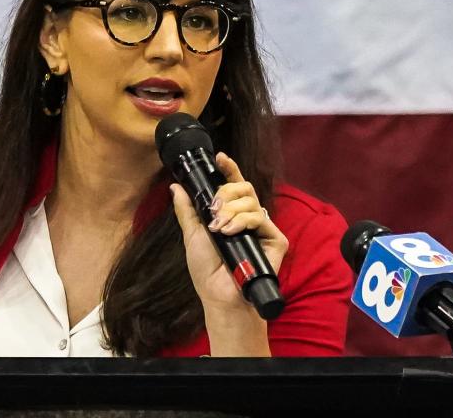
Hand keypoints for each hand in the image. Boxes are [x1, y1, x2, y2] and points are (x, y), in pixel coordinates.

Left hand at [170, 152, 288, 312]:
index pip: (235, 186)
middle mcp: (249, 219)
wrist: (219, 294)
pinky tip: (230, 233)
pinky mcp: (276, 240)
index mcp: (231, 215)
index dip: (230, 169)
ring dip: (230, 211)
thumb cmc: (206, 270)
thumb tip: (176, 187)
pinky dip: (242, 221)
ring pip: (251, 200)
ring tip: (219, 229)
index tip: (220, 158)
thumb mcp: (192, 234)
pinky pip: (259, 217)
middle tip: (214, 209)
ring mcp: (263, 229)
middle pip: (244, 188)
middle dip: (225, 193)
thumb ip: (187, 209)